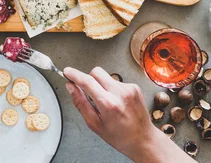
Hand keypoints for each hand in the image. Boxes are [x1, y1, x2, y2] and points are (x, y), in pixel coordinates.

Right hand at [64, 67, 192, 162]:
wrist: (143, 139)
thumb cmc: (119, 136)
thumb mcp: (94, 124)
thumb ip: (80, 103)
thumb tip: (71, 87)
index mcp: (108, 104)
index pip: (87, 81)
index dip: (74, 74)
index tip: (67, 72)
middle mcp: (120, 93)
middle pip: (96, 72)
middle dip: (88, 78)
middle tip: (88, 92)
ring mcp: (129, 88)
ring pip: (106, 76)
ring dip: (101, 85)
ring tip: (106, 102)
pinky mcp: (134, 87)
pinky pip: (116, 81)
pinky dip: (112, 89)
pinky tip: (116, 102)